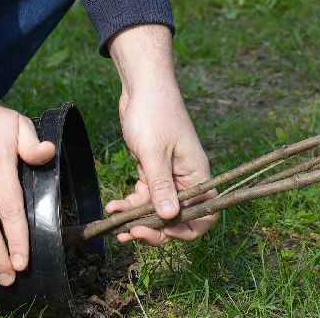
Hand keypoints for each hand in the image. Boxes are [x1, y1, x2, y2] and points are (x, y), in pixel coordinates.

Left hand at [106, 25, 217, 245]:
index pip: (205, 214)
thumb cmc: (154, 112)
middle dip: (156, 230)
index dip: (188, 230)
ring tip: (117, 226)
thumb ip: (161, 186)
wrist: (141, 86)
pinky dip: (131, 205)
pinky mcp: (152, 170)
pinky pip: (145, 197)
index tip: (164, 232)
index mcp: (197, 174)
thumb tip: (171, 218)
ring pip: (158, 210)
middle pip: (178, 218)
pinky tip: (114, 207)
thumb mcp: (154, 152)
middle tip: (132, 234)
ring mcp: (169, 175)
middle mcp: (186, 179)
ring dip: (138, 220)